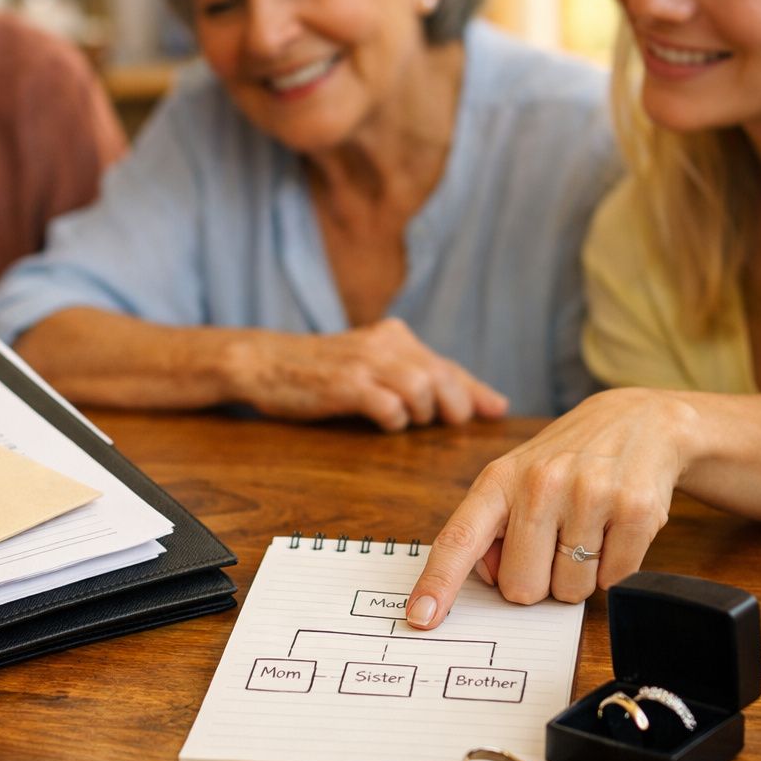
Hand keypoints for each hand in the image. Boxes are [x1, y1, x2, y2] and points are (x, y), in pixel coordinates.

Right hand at [228, 318, 508, 430]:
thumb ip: (409, 375)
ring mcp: (364, 363)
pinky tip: (383, 423)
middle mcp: (385, 344)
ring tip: (409, 421)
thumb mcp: (366, 362)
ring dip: (423, 413)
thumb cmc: (317, 369)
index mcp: (394, 336)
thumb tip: (462, 400)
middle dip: (456, 405)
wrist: (262, 362)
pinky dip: (394, 420)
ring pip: (422, 389)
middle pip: (443, 376)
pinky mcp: (345, 385)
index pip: (447, 364)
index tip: (497, 410)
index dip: (476, 390)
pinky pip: (388, 407)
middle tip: (452, 425)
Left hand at [406, 388, 689, 627]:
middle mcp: (540, 485)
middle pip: (521, 587)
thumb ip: (491, 531)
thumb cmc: (564, 461)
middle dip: (537, 581)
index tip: (420, 618)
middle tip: (552, 545)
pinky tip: (614, 530)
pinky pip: (615, 579)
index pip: (458, 540)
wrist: (638, 421)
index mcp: (498, 481)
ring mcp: (590, 495)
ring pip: (570, 591)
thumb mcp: (514, 480)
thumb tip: (493, 579)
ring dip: (578, 576)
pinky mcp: (636, 510)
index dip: (438, 583)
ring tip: (586, 531)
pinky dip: (615, 568)